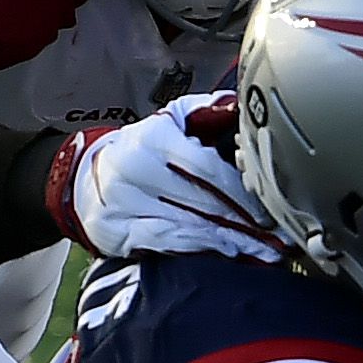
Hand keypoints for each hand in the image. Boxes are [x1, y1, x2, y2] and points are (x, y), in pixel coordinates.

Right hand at [46, 93, 283, 260]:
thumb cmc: (142, 150)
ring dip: (229, 242)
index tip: (268, 210)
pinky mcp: (117, 231)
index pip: (207, 169)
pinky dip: (199, 250)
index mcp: (153, 139)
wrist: (86, 178)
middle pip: (201, 201)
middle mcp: (135, 170)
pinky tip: (226, 254)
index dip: (241, 192)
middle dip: (243, 222)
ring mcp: (123, 204)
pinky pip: (165, 243)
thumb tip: (240, 108)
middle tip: (277, 239)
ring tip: (262, 252)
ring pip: (186, 225)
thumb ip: (206, 113)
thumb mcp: (169, 122)